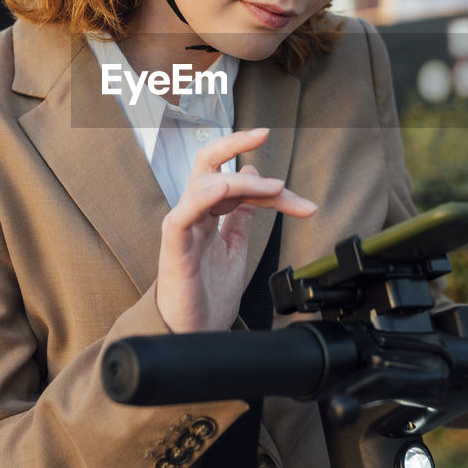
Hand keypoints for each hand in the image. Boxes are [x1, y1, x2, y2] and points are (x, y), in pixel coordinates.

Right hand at [156, 128, 316, 332]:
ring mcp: (182, 228)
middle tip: (264, 133)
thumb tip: (254, 178)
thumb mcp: (234, 248)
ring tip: (275, 190)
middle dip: (234, 142)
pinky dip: (204, 196)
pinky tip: (227, 188)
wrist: (194, 333)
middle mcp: (193, 213)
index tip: (293, 189)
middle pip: (207, 163)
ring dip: (243, 181)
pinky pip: (182, 214)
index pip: (233, 178)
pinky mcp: (174, 247)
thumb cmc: (207, 294)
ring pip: (204, 183)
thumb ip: (240, 215)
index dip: (264, 180)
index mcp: (206, 213)